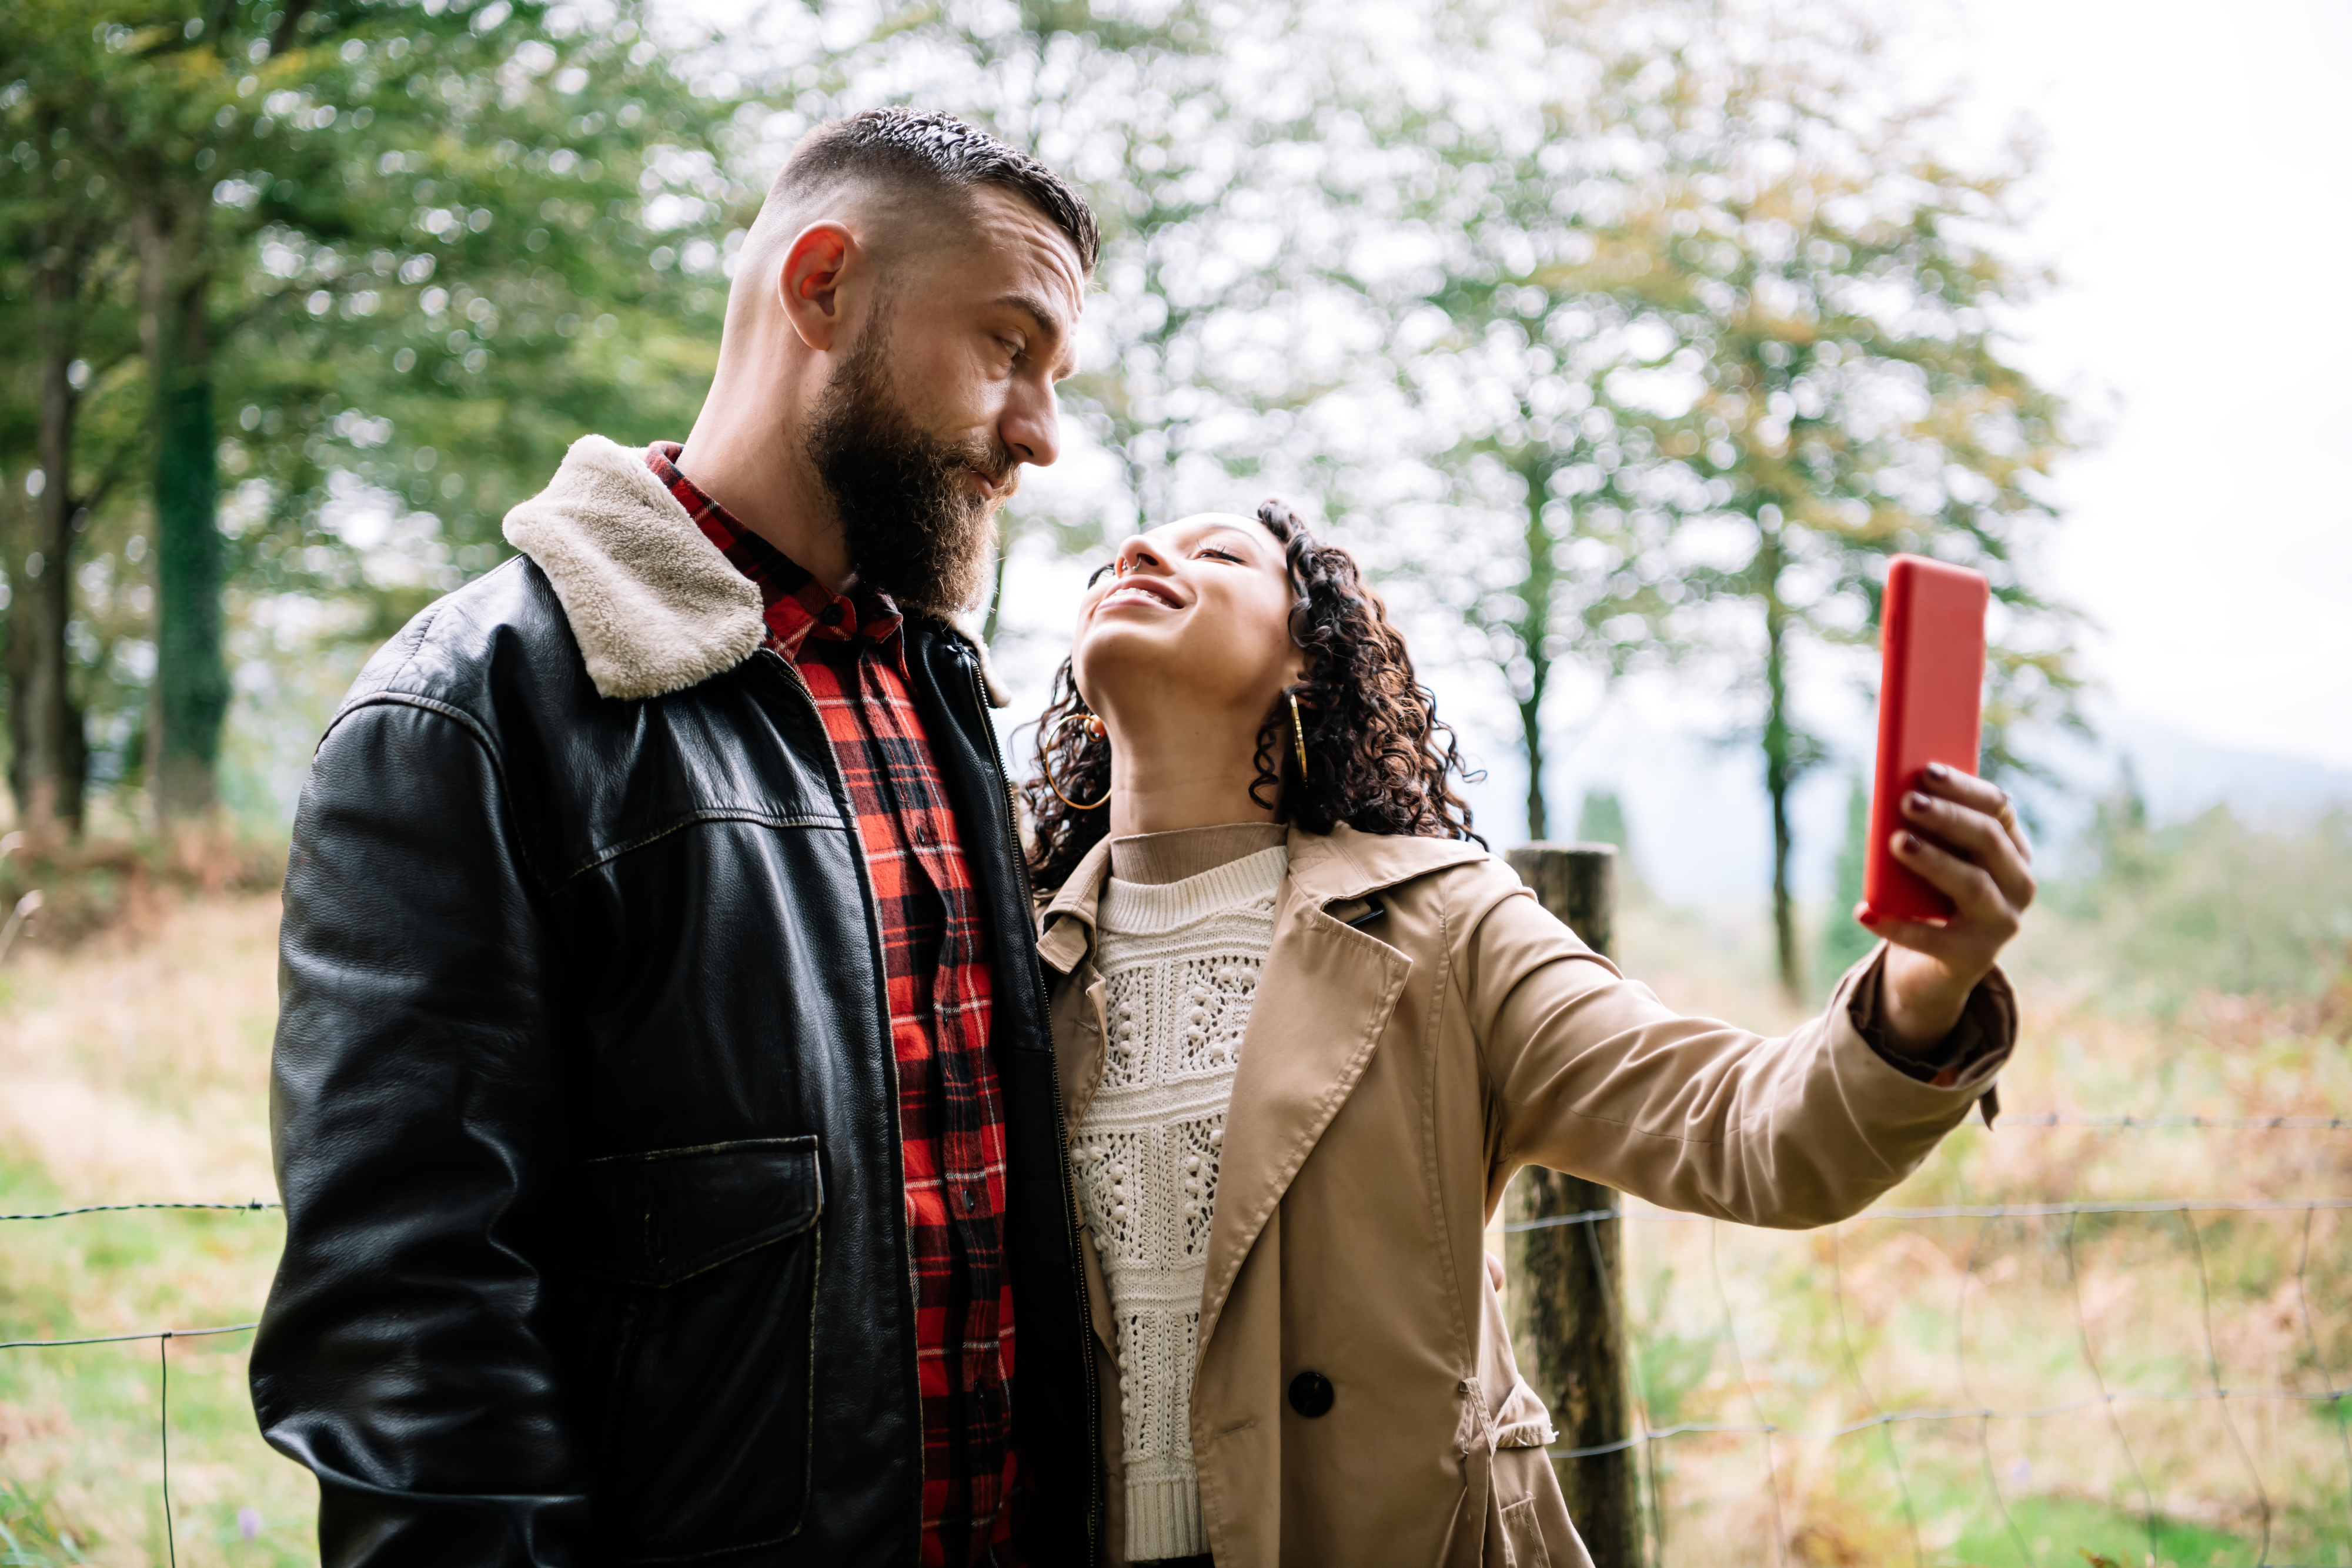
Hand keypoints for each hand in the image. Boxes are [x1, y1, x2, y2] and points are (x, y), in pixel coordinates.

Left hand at [1857, 762, 2034, 1055]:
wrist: (1930, 969)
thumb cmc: (1930, 898)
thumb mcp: (1931, 859)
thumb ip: (1922, 830)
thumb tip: (1892, 795)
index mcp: (2012, 850)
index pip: (1998, 808)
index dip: (1964, 788)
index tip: (1926, 770)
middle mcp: (2018, 885)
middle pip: (1988, 840)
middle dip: (1948, 817)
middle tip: (1908, 800)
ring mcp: (2001, 924)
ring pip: (1973, 884)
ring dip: (1934, 861)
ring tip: (1898, 842)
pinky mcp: (1973, 959)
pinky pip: (1933, 940)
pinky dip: (1897, 924)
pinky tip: (1865, 911)